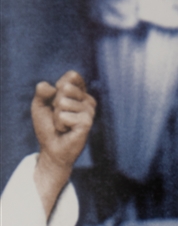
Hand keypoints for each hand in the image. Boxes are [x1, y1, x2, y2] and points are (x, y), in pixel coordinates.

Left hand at [32, 70, 96, 217]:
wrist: (52, 149)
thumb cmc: (48, 126)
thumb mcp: (40, 104)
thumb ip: (42, 91)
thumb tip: (52, 87)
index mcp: (81, 94)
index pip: (72, 76)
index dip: (58, 86)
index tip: (57, 101)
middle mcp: (89, 101)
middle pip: (65, 87)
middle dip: (55, 102)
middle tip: (59, 115)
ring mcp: (90, 112)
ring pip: (63, 102)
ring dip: (56, 116)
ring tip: (62, 125)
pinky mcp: (87, 123)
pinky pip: (63, 116)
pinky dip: (59, 124)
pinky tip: (66, 131)